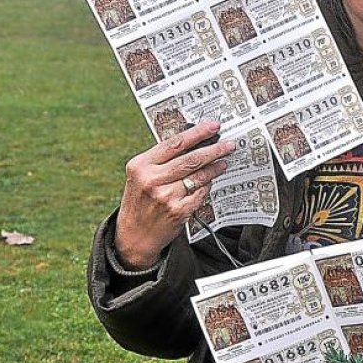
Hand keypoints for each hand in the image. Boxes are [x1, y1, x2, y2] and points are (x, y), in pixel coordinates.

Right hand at [114, 121, 235, 269]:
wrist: (133, 235)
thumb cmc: (140, 202)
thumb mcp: (140, 176)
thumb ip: (160, 160)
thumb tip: (192, 141)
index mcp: (140, 165)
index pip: (174, 143)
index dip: (197, 133)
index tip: (212, 126)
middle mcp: (151, 180)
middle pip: (191, 159)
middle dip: (214, 150)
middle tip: (228, 145)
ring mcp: (165, 197)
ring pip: (198, 176)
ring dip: (215, 168)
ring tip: (223, 162)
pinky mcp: (177, 211)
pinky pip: (200, 193)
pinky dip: (207, 186)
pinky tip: (210, 182)